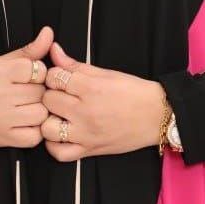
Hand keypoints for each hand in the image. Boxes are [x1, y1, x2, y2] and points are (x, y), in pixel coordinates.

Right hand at [0, 25, 52, 147]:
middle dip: (38, 91)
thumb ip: (27, 51)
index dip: (37, 73)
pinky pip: (35, 137)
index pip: (37, 69)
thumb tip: (49, 32)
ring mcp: (1, 119)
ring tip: (25, 107)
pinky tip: (24, 123)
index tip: (27, 76)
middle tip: (25, 93)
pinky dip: (34, 130)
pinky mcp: (3, 139)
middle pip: (40, 92)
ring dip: (38, 110)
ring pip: (41, 113)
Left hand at [40, 39, 163, 161]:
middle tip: (61, 95)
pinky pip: (59, 153)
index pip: (54, 78)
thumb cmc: (134, 93)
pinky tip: (61, 134)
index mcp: (91, 88)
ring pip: (47, 128)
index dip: (54, 76)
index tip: (62, 79)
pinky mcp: (90, 150)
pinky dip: (54, 145)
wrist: (157, 115)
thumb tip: (53, 50)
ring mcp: (86, 134)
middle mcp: (86, 112)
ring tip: (59, 115)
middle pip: (48, 101)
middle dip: (51, 95)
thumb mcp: (106, 73)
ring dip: (49, 120)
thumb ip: (76, 65)